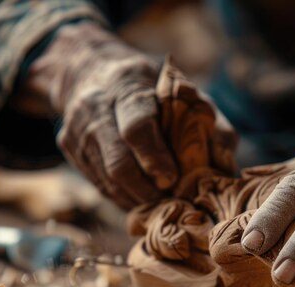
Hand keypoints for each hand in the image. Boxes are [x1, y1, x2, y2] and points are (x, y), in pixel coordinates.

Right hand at [25, 23, 236, 208]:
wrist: (89, 71)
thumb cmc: (148, 87)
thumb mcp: (181, 91)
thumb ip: (210, 122)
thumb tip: (226, 166)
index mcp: (127, 86)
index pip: (137, 128)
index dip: (155, 159)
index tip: (172, 179)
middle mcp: (95, 108)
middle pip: (118, 163)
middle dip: (147, 190)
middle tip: (171, 202)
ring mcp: (77, 131)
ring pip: (107, 181)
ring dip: (137, 200)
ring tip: (162, 207)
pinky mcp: (69, 149)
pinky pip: (99, 185)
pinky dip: (124, 198)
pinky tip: (143, 201)